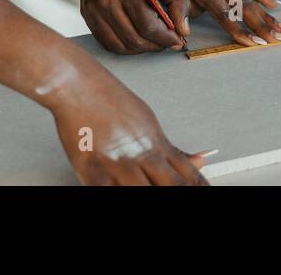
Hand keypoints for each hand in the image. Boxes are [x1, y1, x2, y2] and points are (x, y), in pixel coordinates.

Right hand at [50, 70, 209, 184]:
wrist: (76, 83)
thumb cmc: (107, 98)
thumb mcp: (146, 119)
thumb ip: (169, 146)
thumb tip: (199, 160)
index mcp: (155, 141)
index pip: (186, 172)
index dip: (197, 184)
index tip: (203, 189)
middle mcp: (140, 153)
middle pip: (170, 184)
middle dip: (178, 191)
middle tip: (185, 197)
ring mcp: (117, 162)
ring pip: (142, 190)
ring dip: (148, 193)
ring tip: (149, 191)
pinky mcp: (92, 168)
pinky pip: (107, 190)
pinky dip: (114, 193)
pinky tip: (118, 191)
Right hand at [77, 0, 191, 53]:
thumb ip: (177, 0)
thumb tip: (183, 30)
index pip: (149, 27)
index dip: (167, 38)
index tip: (179, 40)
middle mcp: (106, 0)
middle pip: (134, 40)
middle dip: (156, 45)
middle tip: (169, 40)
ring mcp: (93, 7)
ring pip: (119, 45)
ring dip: (140, 48)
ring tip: (153, 39)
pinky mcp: (86, 11)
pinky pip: (104, 40)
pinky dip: (122, 44)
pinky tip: (136, 35)